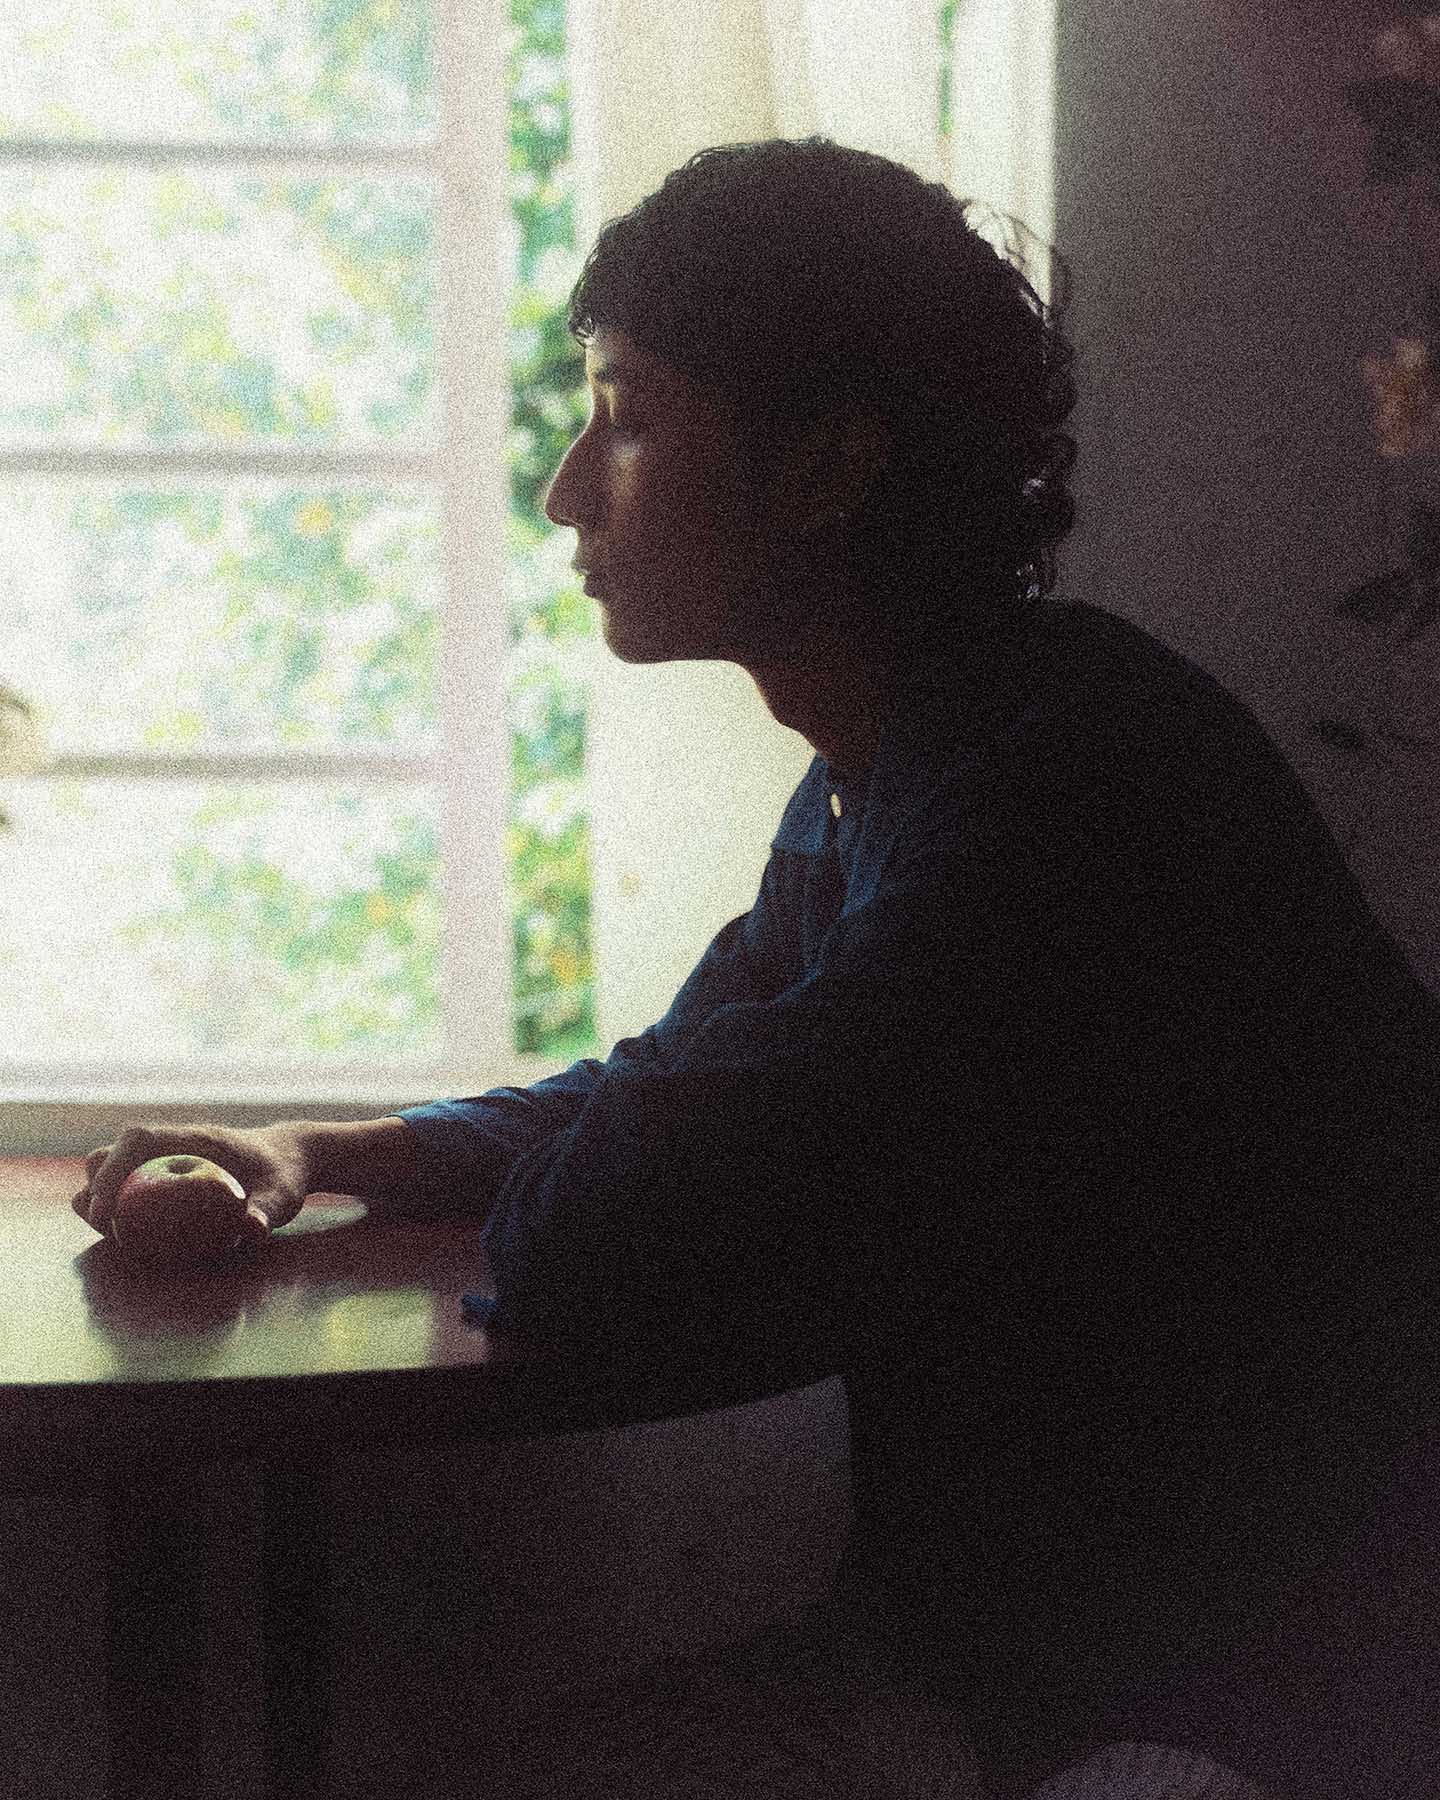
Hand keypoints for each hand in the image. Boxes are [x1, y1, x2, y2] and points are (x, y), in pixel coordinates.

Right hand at [72, 1122, 313, 1263]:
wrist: (291, 1158)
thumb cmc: (285, 1174)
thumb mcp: (283, 1194)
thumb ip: (268, 1210)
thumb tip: (252, 1230)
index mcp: (194, 1138)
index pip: (138, 1140)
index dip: (111, 1170)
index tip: (102, 1209)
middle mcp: (173, 1144)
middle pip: (114, 1153)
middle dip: (97, 1187)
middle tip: (102, 1224)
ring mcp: (167, 1158)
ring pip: (115, 1168)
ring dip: (102, 1197)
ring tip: (109, 1231)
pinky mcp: (166, 1175)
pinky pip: (129, 1185)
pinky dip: (118, 1205)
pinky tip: (124, 1234)